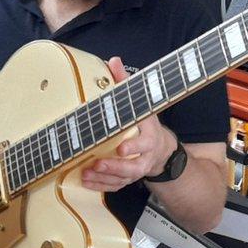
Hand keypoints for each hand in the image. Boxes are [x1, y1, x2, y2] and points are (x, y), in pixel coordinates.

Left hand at [81, 57, 177, 191]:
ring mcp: (137, 169)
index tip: (121, 147)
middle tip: (97, 163)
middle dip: (115, 167)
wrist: (161, 150)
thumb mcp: (140, 102)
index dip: (135, 146)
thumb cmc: (146, 123)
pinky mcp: (129, 178)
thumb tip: (114, 61)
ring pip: (123, 178)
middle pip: (134, 166)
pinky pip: (116, 186)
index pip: (146, 141)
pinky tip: (87, 182)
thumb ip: (125, 83)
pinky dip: (101, 186)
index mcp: (150, 135)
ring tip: (86, 172)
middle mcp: (146, 155)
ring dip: (104, 177)